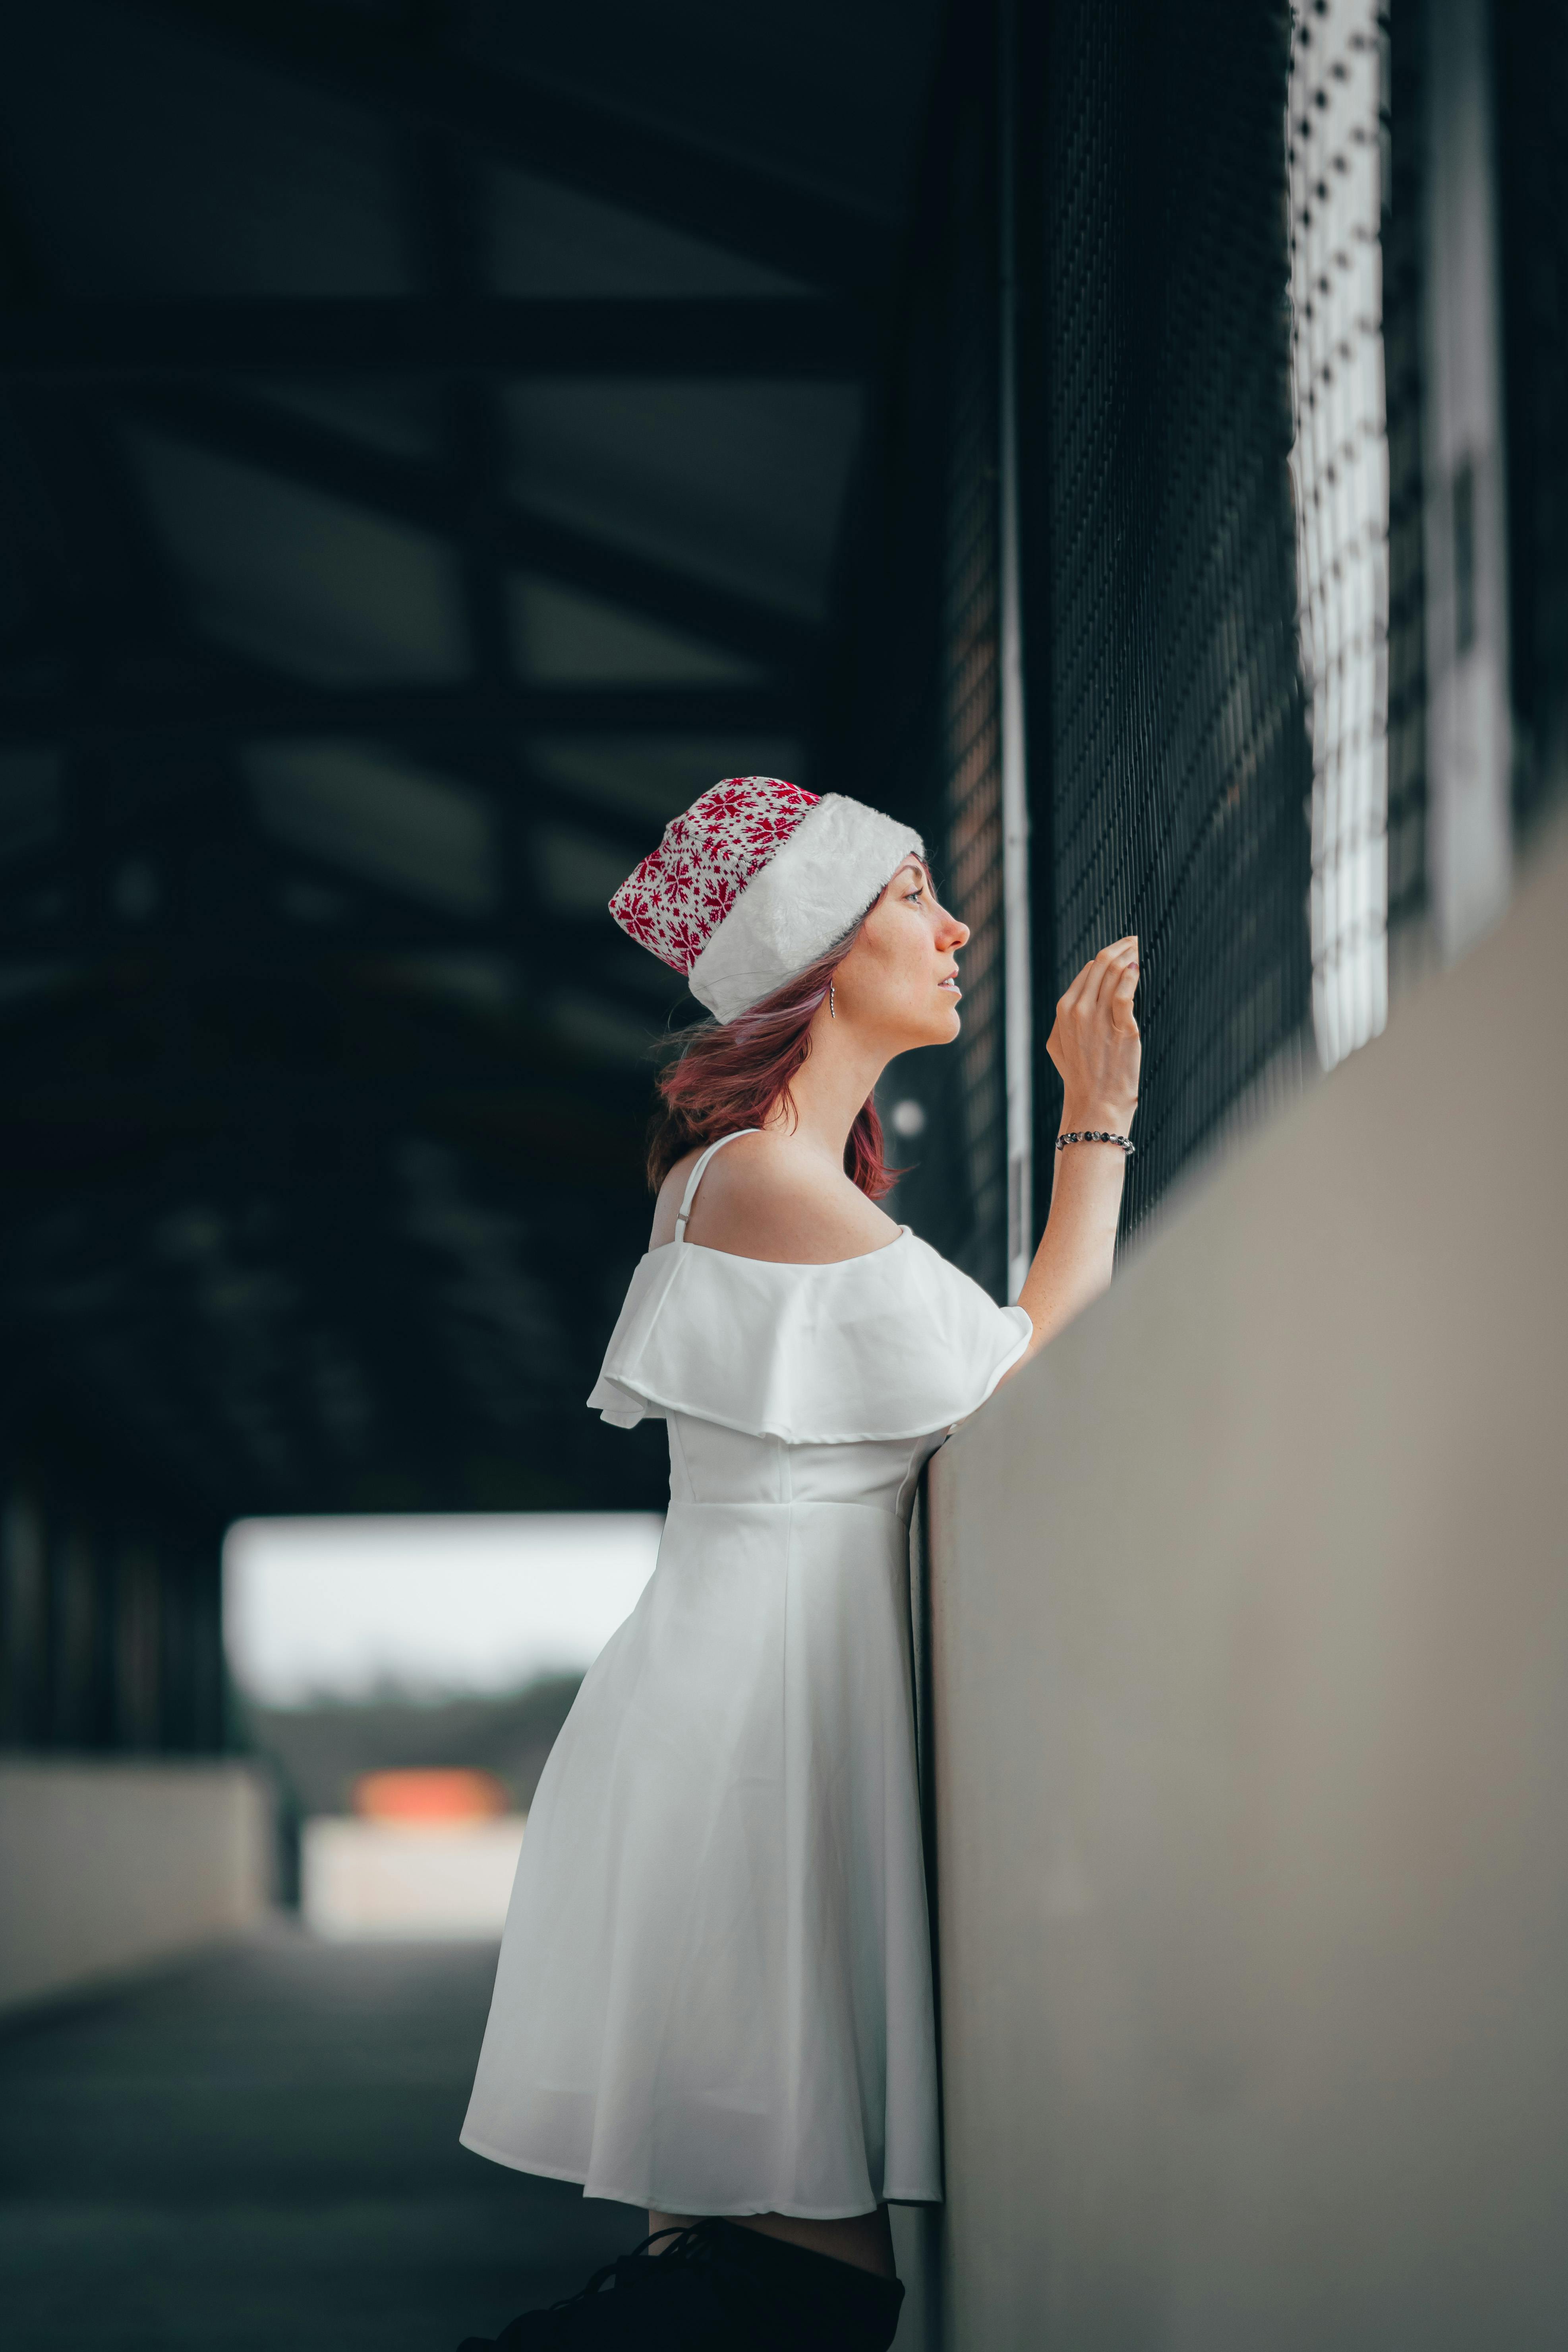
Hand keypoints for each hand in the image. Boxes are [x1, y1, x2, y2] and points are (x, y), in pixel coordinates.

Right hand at [1045, 936, 1140, 1126]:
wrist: (1095, 1103)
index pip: (1088, 971)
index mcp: (1064, 1010)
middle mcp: (1079, 1009)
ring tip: (1138, 947)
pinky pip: (1126, 991)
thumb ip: (1064, 1019)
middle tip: (1133, 940)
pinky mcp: (1122, 1027)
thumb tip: (1078, 996)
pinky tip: (1138, 967)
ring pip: (1115, 972)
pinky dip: (1133, 974)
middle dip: (1119, 947)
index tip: (1120, 949)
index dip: (1106, 956)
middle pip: (1101, 964)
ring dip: (1129, 954)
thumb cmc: (1079, 1076)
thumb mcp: (1058, 1045)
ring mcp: (1099, 1018)